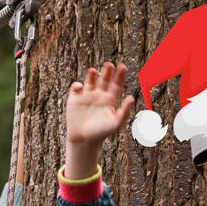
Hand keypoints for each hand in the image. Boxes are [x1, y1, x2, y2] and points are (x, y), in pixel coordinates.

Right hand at [64, 62, 134, 179]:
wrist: (84, 140)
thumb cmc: (101, 133)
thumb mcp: (116, 123)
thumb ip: (124, 111)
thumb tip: (131, 98)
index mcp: (110, 99)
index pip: (116, 84)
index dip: (120, 75)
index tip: (123, 67)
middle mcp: (99, 95)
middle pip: (104, 79)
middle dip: (107, 72)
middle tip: (109, 65)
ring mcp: (87, 95)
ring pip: (90, 80)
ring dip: (92, 75)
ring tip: (93, 71)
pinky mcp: (75, 98)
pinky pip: (76, 88)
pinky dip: (77, 85)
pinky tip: (80, 87)